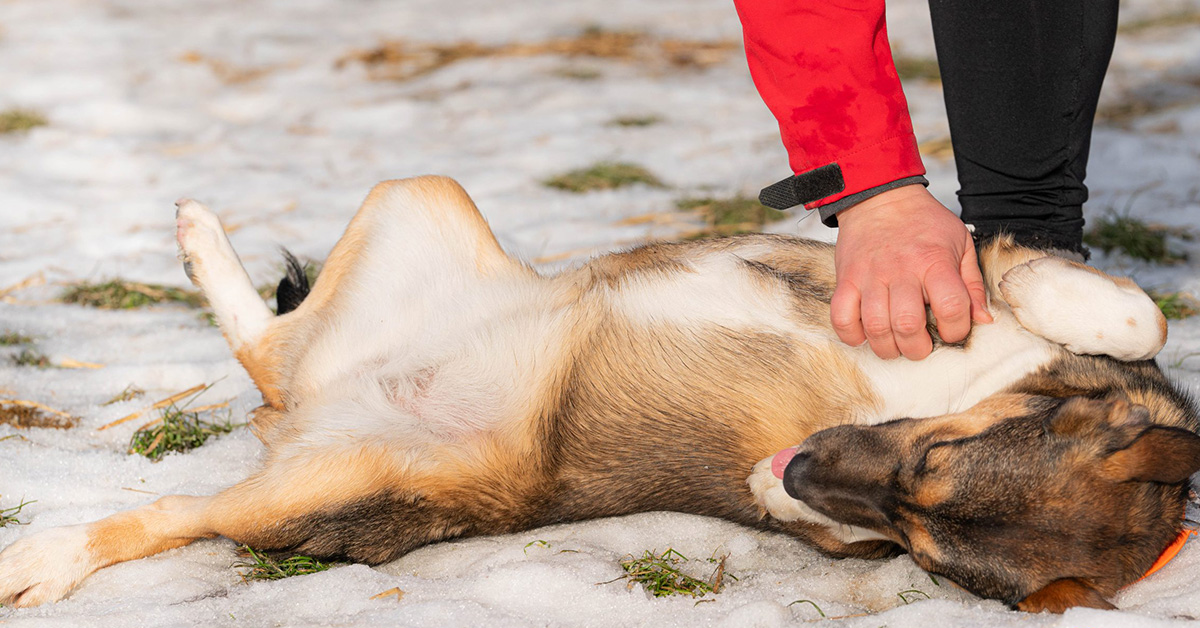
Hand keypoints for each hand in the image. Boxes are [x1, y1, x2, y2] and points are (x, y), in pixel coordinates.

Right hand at [831, 184, 991, 359]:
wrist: (880, 197)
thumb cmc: (923, 222)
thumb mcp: (960, 243)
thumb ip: (973, 284)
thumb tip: (983, 320)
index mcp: (934, 262)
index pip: (951, 307)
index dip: (956, 329)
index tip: (952, 330)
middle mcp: (900, 270)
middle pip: (908, 324)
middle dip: (918, 348)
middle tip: (921, 345)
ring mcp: (869, 276)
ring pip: (875, 326)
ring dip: (888, 347)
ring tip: (896, 344)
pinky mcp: (845, 279)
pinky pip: (841, 318)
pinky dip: (852, 335)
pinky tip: (865, 334)